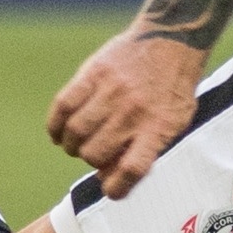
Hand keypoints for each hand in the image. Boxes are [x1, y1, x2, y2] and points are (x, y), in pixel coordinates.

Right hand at [45, 30, 207, 199]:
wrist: (172, 40)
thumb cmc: (174, 89)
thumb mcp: (176, 121)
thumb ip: (148, 148)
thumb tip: (108, 177)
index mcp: (160, 127)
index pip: (132, 169)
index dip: (116, 188)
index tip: (110, 191)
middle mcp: (134, 112)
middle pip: (96, 153)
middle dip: (91, 161)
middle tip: (95, 154)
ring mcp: (112, 92)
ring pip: (76, 133)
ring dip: (71, 145)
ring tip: (76, 143)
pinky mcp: (93, 73)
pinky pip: (63, 106)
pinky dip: (55, 125)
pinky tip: (60, 131)